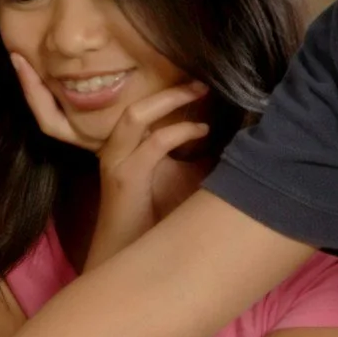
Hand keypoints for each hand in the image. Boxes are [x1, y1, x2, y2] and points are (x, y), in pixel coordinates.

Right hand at [9, 57, 207, 262]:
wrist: (122, 258)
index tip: (194, 81)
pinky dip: (179, 132)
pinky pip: (154, 143)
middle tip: (200, 78)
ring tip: (199, 90)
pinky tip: (201, 130)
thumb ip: (188, 159)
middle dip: (168, 89)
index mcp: (121, 150)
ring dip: (170, 100)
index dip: (161, 93)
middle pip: (133, 105)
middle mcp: (113, 151)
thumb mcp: (172, 183)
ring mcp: (117, 163)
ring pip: (137, 116)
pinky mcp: (126, 179)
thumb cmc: (150, 225)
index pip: (133, 110)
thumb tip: (224, 139)